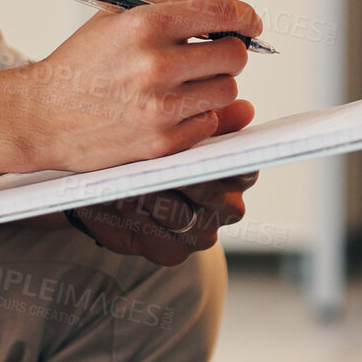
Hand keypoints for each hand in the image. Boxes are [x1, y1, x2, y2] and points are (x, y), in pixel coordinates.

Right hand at [15, 0, 263, 172]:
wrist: (39, 116)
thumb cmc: (80, 65)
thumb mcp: (115, 18)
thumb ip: (172, 10)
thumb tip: (232, 20)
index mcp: (145, 25)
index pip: (223, 12)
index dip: (245, 17)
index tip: (250, 23)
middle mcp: (155, 64)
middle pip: (234, 55)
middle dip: (228, 53)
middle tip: (210, 57)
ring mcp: (160, 106)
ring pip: (228, 92)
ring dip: (213, 87)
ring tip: (183, 85)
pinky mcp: (162, 142)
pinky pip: (209, 123)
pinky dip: (198, 116)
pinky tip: (169, 110)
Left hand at [70, 104, 260, 265]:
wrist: (117, 190)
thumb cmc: (158, 152)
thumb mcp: (182, 130)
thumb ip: (212, 120)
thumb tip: (245, 109)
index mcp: (238, 175)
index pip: (242, 168)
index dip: (219, 161)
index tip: (194, 150)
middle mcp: (227, 208)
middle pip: (212, 195)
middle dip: (182, 178)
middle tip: (157, 159)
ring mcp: (201, 234)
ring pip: (180, 216)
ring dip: (152, 196)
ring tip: (129, 176)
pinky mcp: (172, 253)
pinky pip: (157, 237)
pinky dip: (136, 217)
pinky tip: (120, 199)